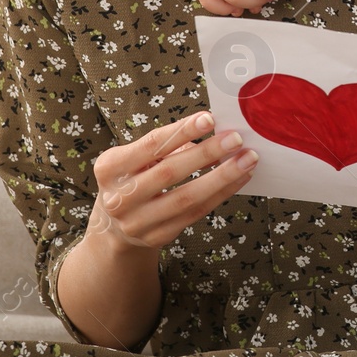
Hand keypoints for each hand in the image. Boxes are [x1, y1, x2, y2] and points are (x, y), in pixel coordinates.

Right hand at [86, 110, 257, 250]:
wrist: (114, 226)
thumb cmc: (132, 178)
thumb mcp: (134, 158)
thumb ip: (166, 144)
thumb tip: (212, 129)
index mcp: (109, 168)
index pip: (150, 145)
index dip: (181, 131)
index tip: (210, 119)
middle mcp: (119, 197)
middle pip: (169, 172)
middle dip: (206, 153)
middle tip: (235, 138)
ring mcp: (138, 222)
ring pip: (186, 198)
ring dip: (222, 177)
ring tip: (247, 159)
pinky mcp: (158, 237)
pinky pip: (196, 213)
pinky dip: (221, 194)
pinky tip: (239, 179)